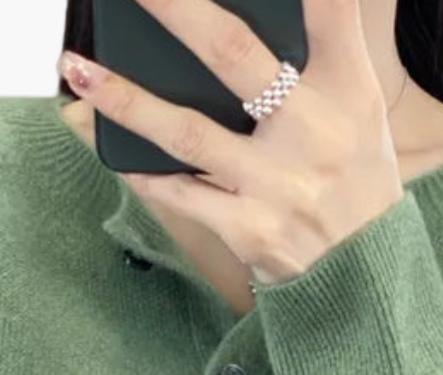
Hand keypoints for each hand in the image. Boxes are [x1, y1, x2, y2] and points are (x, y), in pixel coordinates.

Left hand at [56, 0, 403, 287]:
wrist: (364, 278)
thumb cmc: (351, 181)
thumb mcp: (358, 110)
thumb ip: (325, 48)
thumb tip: (276, 6)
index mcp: (348, 90)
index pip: (332, 11)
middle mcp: (314, 131)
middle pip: (236, 55)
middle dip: (179, 12)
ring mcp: (277, 184)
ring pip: (189, 132)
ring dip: (126, 100)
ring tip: (78, 70)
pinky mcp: (250, 230)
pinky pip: (180, 193)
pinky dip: (140, 170)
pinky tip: (104, 145)